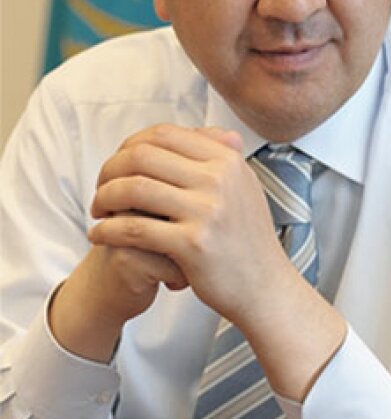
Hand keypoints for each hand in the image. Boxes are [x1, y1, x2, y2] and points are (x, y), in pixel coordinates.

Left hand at [88, 124, 289, 326]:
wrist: (265, 287)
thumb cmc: (249, 239)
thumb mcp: (244, 187)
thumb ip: (221, 157)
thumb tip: (202, 130)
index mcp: (227, 160)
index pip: (164, 134)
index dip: (131, 144)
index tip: (118, 163)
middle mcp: (218, 179)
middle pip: (143, 156)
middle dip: (110, 169)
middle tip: (100, 188)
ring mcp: (206, 211)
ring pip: (134, 189)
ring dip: (104, 198)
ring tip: (97, 211)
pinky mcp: (192, 245)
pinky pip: (135, 229)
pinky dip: (108, 230)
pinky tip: (98, 235)